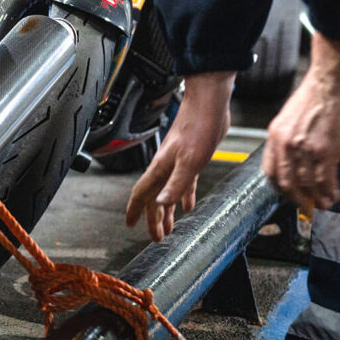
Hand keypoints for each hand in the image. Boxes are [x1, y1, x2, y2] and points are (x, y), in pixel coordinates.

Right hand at [126, 72, 232, 240]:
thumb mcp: (189, 162)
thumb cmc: (198, 128)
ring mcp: (178, 162)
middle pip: (154, 197)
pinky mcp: (192, 158)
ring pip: (168, 191)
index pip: (141, 194)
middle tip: (157, 237)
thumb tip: (161, 205)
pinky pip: (184, 183)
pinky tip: (188, 204)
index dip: (135, 210)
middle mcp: (166, 167)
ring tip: (170, 227)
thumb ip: (176, 184)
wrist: (209, 103)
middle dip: (153, 219)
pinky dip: (184, 195)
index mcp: (160, 168)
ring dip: (167, 210)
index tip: (130, 226)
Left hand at [263, 34, 339, 214]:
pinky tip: (335, 194)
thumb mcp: (293, 116)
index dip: (281, 186)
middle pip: (286, 183)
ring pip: (307, 185)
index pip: (271, 170)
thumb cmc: (318, 93)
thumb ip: (294, 137)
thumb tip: (302, 156)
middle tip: (307, 205)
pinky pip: (325, 180)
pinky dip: (330, 191)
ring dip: (317, 198)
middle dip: (297, 198)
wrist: (333, 79)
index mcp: (275, 135)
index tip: (290, 193)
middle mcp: (286, 145)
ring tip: (325, 202)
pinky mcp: (325, 151)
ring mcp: (304, 150)